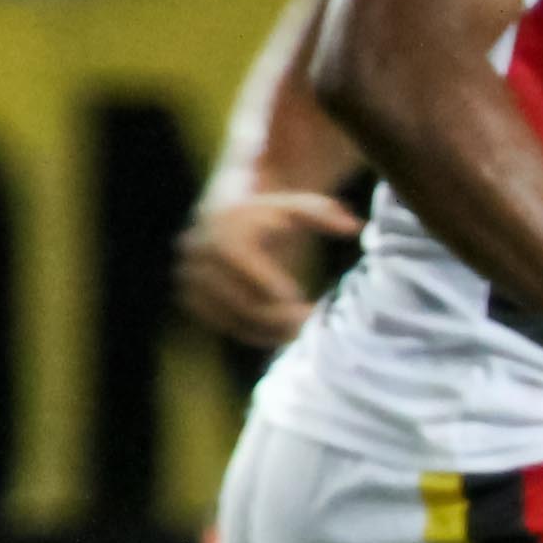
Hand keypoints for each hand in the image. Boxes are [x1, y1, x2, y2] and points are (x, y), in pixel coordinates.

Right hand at [175, 188, 362, 344]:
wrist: (223, 216)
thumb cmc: (270, 213)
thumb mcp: (295, 208)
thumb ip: (323, 214)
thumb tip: (354, 227)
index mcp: (220, 228)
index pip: (237, 257)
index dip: (265, 279)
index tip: (297, 296)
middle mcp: (197, 252)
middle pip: (234, 293)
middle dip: (272, 313)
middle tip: (306, 321)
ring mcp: (189, 277)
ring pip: (226, 314)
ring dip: (264, 329)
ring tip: (298, 332)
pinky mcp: (189, 298)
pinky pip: (219, 324)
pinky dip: (248, 333)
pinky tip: (279, 335)